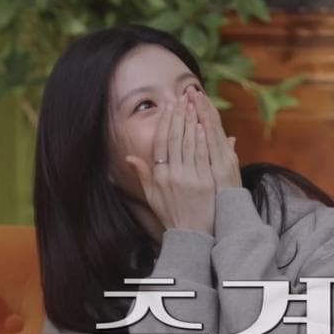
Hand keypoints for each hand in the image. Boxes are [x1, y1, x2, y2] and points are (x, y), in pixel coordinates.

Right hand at [124, 92, 215, 236]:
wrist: (191, 235)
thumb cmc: (172, 214)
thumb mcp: (152, 196)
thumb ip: (143, 175)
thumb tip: (129, 157)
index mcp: (159, 176)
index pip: (160, 143)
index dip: (164, 123)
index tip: (168, 107)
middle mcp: (172, 175)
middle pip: (174, 139)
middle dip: (178, 116)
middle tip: (181, 98)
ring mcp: (189, 178)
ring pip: (188, 144)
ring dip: (190, 122)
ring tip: (192, 105)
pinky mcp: (204, 183)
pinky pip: (202, 156)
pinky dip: (201, 140)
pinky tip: (201, 126)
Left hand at [187, 86, 241, 194]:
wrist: (231, 215)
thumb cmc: (224, 195)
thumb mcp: (228, 171)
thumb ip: (227, 152)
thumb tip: (230, 138)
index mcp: (223, 152)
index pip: (212, 125)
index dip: (204, 109)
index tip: (196, 94)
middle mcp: (224, 153)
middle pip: (212, 124)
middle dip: (201, 105)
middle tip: (192, 88)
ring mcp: (223, 160)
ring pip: (212, 132)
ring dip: (203, 113)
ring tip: (195, 96)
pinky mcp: (220, 169)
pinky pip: (211, 150)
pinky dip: (208, 135)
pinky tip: (202, 122)